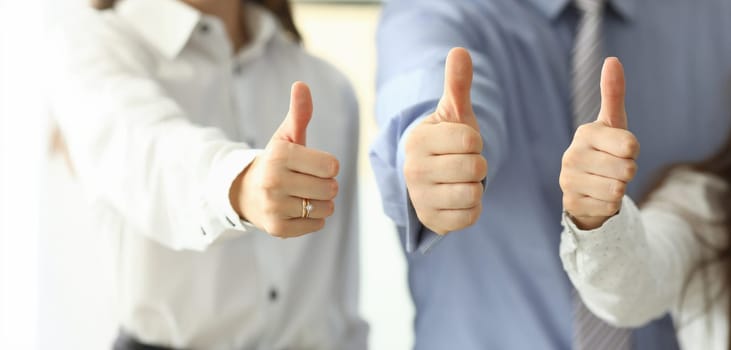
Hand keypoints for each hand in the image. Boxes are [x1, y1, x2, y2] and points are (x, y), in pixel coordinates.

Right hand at [230, 82, 338, 237]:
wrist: (245, 192)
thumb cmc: (276, 162)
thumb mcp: (286, 136)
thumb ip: (299, 113)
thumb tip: (301, 85)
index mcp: (279, 155)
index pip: (331, 166)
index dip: (327, 166)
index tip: (311, 164)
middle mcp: (273, 181)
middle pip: (331, 188)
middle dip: (326, 185)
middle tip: (307, 182)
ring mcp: (274, 207)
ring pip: (326, 208)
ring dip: (321, 203)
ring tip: (302, 196)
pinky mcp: (277, 229)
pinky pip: (317, 225)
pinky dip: (313, 219)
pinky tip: (295, 210)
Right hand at [404, 48, 487, 234]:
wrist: (430, 179)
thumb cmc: (446, 142)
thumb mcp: (452, 113)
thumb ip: (457, 84)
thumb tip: (460, 50)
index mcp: (417, 140)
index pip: (471, 141)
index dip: (475, 142)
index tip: (461, 144)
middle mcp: (413, 170)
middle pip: (475, 167)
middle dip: (477, 165)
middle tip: (461, 164)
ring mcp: (420, 198)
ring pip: (473, 193)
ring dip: (475, 187)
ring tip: (460, 181)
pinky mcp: (432, 221)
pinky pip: (470, 216)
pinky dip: (472, 208)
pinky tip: (458, 199)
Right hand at [560, 57, 639, 229]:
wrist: (584, 188)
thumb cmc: (604, 151)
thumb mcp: (613, 124)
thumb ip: (613, 93)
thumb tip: (612, 59)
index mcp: (585, 133)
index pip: (630, 144)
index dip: (632, 151)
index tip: (620, 150)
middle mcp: (572, 155)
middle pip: (627, 169)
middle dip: (627, 172)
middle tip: (613, 169)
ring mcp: (568, 181)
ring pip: (618, 189)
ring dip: (618, 189)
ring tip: (605, 182)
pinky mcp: (571, 203)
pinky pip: (608, 206)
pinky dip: (608, 204)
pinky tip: (596, 196)